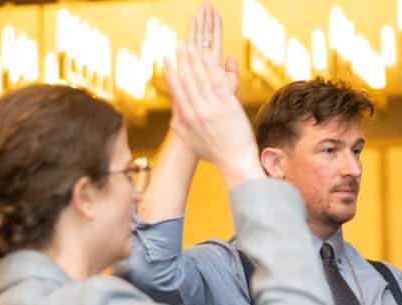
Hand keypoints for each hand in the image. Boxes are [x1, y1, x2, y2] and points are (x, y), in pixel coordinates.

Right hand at [164, 25, 261, 187]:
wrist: (235, 162)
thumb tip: (173, 120)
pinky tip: (210, 57)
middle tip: (178, 44)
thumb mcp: (192, 142)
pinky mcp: (229, 106)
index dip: (171, 73)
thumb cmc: (215, 154)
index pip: (177, 91)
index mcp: (188, 119)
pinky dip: (213, 69)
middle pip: (188, 81)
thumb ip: (181, 129)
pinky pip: (219, 83)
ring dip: (196, 60)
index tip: (166, 60)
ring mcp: (213, 108)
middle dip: (182, 60)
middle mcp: (198, 111)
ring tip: (191, 45)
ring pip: (202, 79)